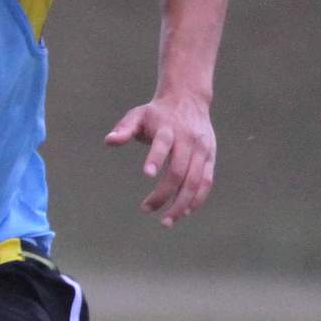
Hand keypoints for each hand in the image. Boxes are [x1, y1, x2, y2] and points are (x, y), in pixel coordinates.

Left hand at [106, 94, 215, 225]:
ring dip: (182, 203)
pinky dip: (198, 198)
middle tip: (146, 209)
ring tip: (166, 221)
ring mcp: (202, 149)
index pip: (163, 144)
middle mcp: (188, 140)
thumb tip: (109, 140)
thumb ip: (124, 129)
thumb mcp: (137, 115)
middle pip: (179, 170)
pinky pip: (207, 181)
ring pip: (195, 180)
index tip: (146, 175)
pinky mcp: (210, 157)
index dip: (155, 158)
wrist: (188, 100)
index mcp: (169, 129)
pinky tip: (185, 212)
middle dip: (164, 193)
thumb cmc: (156, 113)